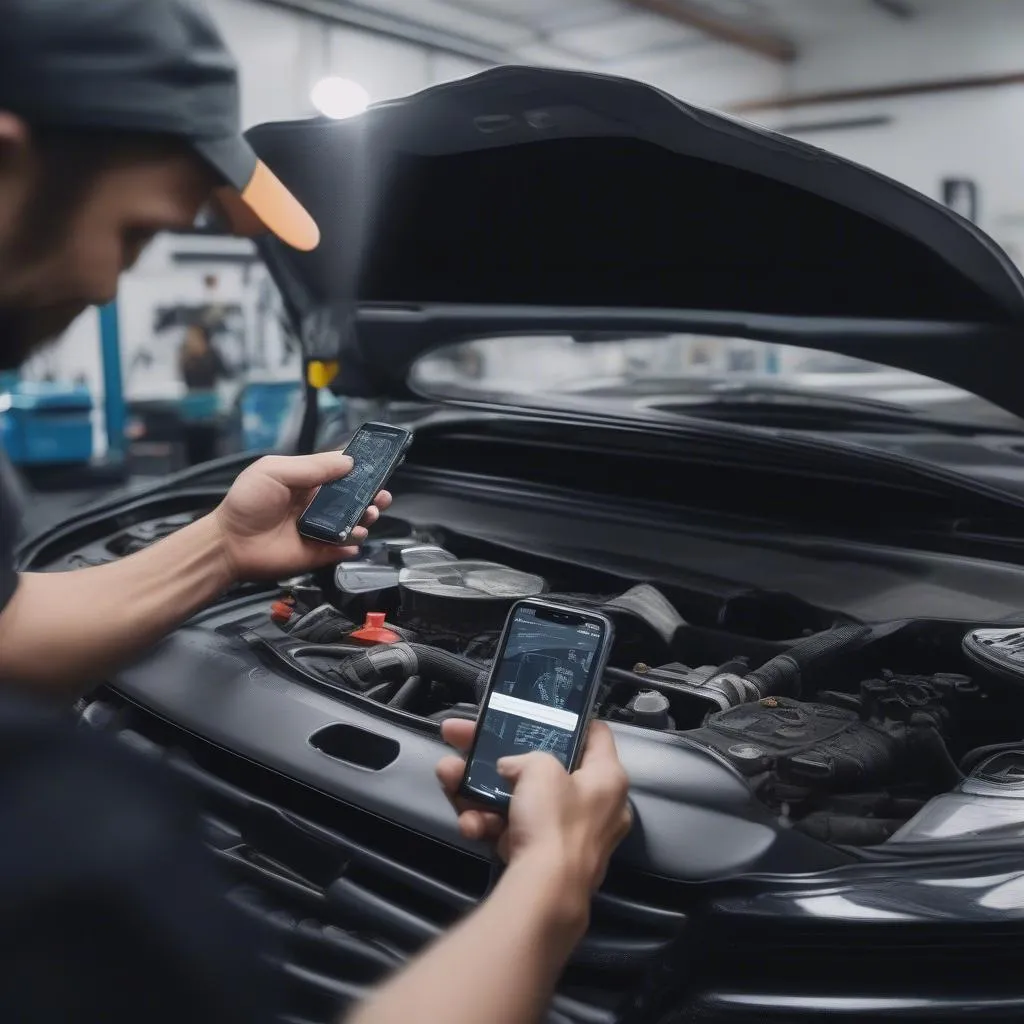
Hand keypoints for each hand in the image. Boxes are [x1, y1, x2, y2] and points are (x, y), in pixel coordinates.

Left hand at [211, 453, 391, 581]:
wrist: (230, 543)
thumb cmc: (247, 503)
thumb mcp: (274, 471)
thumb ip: (312, 466)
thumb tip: (348, 461)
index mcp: (309, 481)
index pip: (342, 471)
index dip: (361, 469)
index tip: (378, 467)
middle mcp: (319, 504)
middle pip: (356, 498)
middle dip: (373, 495)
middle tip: (381, 496)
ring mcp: (322, 529)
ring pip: (356, 523)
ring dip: (367, 518)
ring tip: (367, 516)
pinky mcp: (321, 553)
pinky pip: (345, 548)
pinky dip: (353, 544)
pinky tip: (351, 539)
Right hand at [436, 720, 631, 896]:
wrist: (544, 893)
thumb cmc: (554, 821)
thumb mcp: (540, 768)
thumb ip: (525, 757)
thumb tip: (511, 769)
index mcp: (608, 778)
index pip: (595, 735)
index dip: (569, 720)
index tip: (540, 712)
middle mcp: (596, 806)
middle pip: (542, 769)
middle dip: (499, 756)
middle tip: (466, 739)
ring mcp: (568, 835)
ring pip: (519, 801)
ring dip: (480, 791)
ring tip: (449, 776)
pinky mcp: (543, 859)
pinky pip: (513, 830)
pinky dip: (489, 824)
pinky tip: (469, 823)